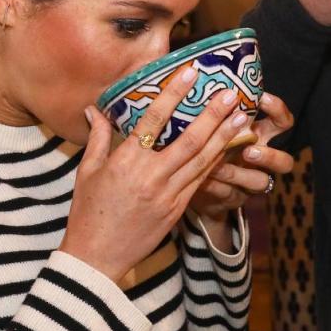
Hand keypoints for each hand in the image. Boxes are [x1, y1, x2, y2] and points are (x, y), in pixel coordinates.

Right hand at [61, 66, 254, 281]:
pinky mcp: (177, 210)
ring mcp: (167, 195)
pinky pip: (200, 181)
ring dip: (224, 137)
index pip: (154, 121)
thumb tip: (95, 109)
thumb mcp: (87, 171)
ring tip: (242, 117)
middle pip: (189, 140)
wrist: (97, 257)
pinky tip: (229, 148)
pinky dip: (216, 162)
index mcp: (126, 162)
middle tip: (232, 94)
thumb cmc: (88, 212)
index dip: (174, 94)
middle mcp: (150, 177)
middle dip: (213, 115)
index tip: (190, 73)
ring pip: (202, 161)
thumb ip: (99, 137)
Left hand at [189, 91, 294, 225]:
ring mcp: (250, 181)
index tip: (261, 97)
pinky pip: (231, 195)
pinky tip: (201, 180)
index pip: (282, 121)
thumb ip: (206, 97)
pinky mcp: (235, 199)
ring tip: (216, 166)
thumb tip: (190, 58)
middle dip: (268, 156)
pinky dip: (216, 186)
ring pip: (260, 182)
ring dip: (238, 173)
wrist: (187, 179)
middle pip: (285, 162)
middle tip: (248, 149)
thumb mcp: (206, 118)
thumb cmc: (198, 138)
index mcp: (259, 133)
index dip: (277, 110)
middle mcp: (260, 158)